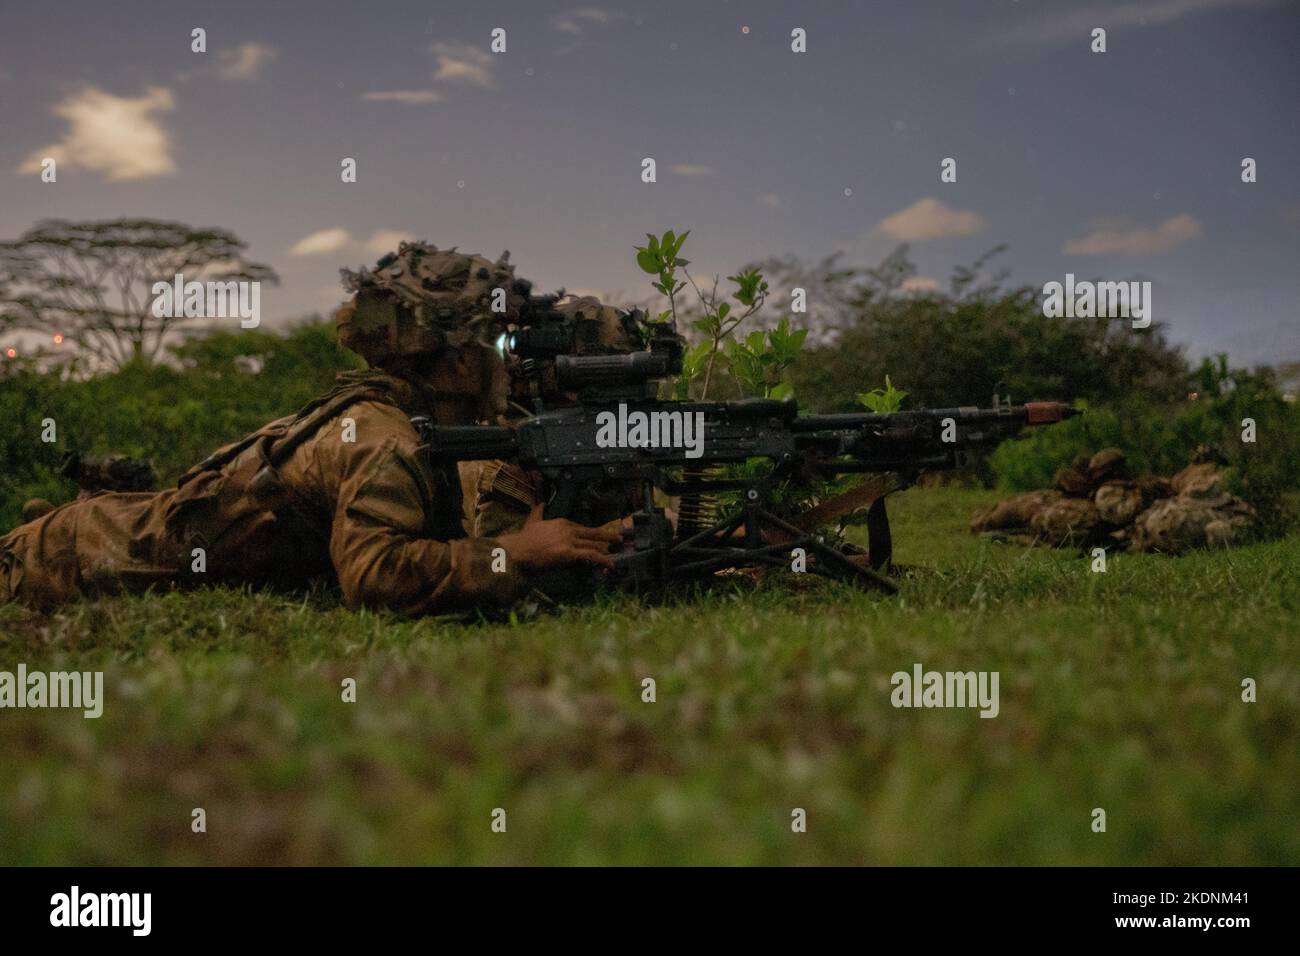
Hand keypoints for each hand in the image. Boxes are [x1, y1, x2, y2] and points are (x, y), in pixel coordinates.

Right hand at [496, 504, 621, 570]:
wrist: (518, 549)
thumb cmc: (524, 538)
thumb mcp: (533, 521)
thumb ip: (539, 511)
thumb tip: (541, 503)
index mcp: (562, 522)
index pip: (581, 527)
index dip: (591, 533)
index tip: (598, 536)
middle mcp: (568, 529)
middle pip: (592, 533)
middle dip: (606, 536)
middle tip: (618, 538)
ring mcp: (570, 540)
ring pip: (593, 544)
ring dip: (606, 550)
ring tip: (615, 554)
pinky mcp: (569, 553)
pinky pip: (590, 555)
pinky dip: (602, 559)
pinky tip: (609, 564)